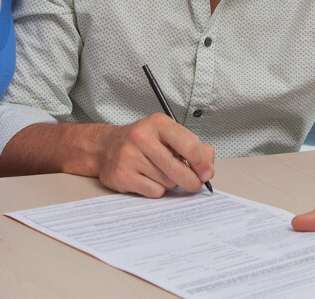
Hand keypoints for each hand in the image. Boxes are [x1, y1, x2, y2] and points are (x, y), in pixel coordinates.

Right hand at [95, 113, 214, 197]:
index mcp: (159, 124)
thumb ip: (194, 148)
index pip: (189, 145)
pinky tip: (149, 179)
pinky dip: (157, 190)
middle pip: (179, 169)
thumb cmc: (143, 142)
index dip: (202, 163)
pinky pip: (154, 191)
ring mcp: (130, 156)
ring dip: (171, 183)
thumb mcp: (168, 135)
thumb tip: (208, 169)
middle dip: (191, 180)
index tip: (206, 173)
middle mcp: (142, 137)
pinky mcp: (122, 175)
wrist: (106, 148)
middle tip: (193, 182)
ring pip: (168, 182)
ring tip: (161, 173)